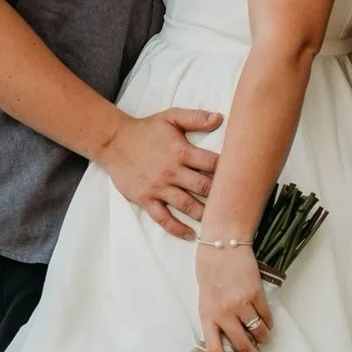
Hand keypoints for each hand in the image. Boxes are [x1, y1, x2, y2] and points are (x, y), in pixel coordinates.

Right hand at [96, 107, 221, 238]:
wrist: (114, 141)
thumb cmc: (145, 129)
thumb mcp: (170, 117)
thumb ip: (195, 118)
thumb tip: (219, 118)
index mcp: (181, 151)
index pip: (211, 164)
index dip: (227, 170)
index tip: (237, 177)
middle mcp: (172, 171)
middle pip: (203, 187)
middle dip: (220, 195)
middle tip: (233, 202)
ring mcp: (159, 188)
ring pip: (187, 205)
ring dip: (204, 214)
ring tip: (218, 221)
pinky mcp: (146, 199)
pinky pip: (164, 218)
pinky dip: (178, 229)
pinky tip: (191, 234)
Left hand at [195, 243, 271, 351]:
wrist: (221, 244)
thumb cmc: (209, 270)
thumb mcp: (204, 297)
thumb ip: (214, 318)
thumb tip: (227, 339)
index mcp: (207, 315)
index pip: (215, 351)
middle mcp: (223, 313)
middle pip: (242, 345)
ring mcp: (240, 303)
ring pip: (258, 333)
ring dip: (263, 339)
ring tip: (263, 339)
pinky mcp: (255, 293)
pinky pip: (266, 316)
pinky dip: (269, 323)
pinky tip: (267, 323)